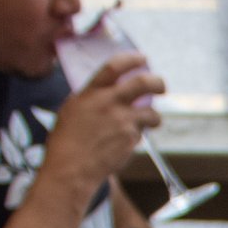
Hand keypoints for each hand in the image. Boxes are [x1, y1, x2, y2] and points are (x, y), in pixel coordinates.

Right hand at [40, 52, 162, 192]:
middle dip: (158, 82)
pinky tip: (125, 143)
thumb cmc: (66, 142)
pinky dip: (138, 136)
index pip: (115, 66)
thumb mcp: (72, 110)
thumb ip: (90, 99)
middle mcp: (108, 102)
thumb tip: (105, 92)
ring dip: (154, 117)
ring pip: (152, 113)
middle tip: (161, 86)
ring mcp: (122, 121)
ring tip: (150, 121)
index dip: (132, 59)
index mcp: (90, 92)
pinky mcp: (131, 139)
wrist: (71, 168)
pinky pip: (141, 134)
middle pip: (143, 83)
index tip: (143, 59)